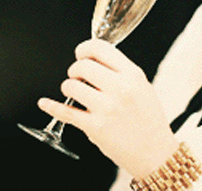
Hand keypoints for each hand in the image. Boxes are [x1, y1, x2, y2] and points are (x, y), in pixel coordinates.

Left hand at [39, 39, 179, 178]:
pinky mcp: (95, 127)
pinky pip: (66, 112)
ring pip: (71, 85)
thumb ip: (121, 72)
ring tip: (75, 93)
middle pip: (83, 65)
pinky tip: (45, 104)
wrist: (155, 153)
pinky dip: (52, 107)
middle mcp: (120, 89)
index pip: (100, 48)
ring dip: (68, 87)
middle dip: (75, 69)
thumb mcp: (143, 87)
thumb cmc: (149, 122)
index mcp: (133, 75)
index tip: (80, 54)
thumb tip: (94, 60)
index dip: (84, 48)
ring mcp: (106, 108)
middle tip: (77, 77)